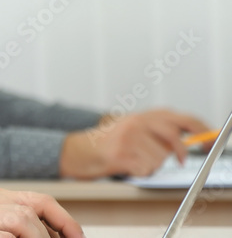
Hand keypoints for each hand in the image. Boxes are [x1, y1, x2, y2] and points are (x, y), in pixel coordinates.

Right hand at [60, 109, 209, 178]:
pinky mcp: (120, 155)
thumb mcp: (134, 127)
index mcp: (143, 116)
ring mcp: (128, 138)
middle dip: (180, 152)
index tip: (208, 140)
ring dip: (152, 165)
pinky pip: (144, 170)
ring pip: (159, 159)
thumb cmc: (109, 142)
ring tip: (135, 159)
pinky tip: (127, 166)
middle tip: (181, 160)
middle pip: (173, 138)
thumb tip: (193, 137)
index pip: (181, 118)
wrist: (79, 150)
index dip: (200, 129)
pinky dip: (139, 172)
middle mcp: (136, 123)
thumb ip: (160, 129)